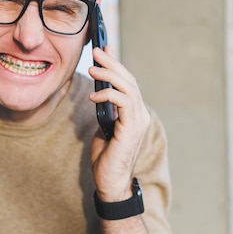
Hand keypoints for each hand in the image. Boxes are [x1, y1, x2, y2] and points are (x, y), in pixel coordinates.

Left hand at [89, 46, 149, 200]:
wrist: (110, 183)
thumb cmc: (105, 159)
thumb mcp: (103, 128)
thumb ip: (105, 112)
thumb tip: (99, 93)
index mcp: (134, 114)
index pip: (127, 83)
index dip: (116, 65)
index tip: (104, 50)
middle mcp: (139, 115)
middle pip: (129, 81)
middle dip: (112, 63)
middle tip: (97, 50)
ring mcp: (138, 122)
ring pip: (128, 88)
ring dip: (110, 74)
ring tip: (93, 66)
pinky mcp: (131, 130)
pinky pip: (123, 103)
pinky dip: (108, 95)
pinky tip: (94, 95)